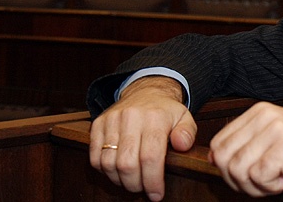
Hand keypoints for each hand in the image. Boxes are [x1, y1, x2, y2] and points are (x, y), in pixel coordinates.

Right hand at [89, 76, 196, 201]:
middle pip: (127, 164)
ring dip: (119, 180)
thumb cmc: (165, 111)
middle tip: (143, 188)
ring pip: (109, 163)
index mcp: (155, 117)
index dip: (152, 181)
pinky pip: (95, 157)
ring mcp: (112, 120)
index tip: (156, 194)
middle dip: (135, 184)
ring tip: (131, 181)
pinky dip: (105, 171)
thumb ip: (187, 133)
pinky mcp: (98, 124)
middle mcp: (131, 117)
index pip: (151, 156)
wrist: (145, 91)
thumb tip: (182, 145)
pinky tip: (117, 171)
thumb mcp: (184, 117)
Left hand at [209, 102, 282, 196]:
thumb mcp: (276, 141)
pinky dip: (272, 187)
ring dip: (258, 187)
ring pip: (239, 170)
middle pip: (224, 159)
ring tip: (279, 181)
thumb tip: (214, 159)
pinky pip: (259, 176)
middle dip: (239, 182)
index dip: (228, 170)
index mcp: (259, 112)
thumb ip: (247, 145)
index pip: (218, 145)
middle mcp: (266, 115)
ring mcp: (277, 129)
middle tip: (265, 184)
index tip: (252, 177)